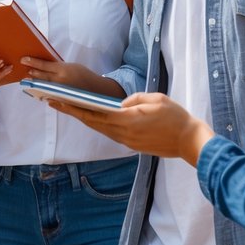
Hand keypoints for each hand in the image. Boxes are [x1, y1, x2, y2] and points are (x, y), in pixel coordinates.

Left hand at [21, 57, 93, 86]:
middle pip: (41, 75)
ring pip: (43, 84)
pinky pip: (48, 92)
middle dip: (32, 71)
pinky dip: (42, 88)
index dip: (33, 62)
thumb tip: (45, 66)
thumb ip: (58, 67)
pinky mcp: (60, 97)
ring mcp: (59, 90)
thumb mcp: (71, 66)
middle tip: (23, 68)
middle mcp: (59, 80)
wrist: (95, 89)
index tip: (24, 59)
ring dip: (35, 80)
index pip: (44, 65)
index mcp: (63, 69)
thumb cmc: (83, 74)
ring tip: (27, 77)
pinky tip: (37, 87)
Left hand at [49, 92, 215, 166]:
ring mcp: (127, 141)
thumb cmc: (175, 117)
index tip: (56, 101)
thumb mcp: (155, 98)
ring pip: (100, 129)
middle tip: (53, 102)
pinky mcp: (132, 145)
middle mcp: (122, 133)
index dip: (72, 107)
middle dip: (71, 112)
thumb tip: (120, 104)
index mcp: (126, 120)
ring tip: (70, 108)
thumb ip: (133, 99)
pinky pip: (110, 133)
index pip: (92, 113)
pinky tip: (93, 118)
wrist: (190, 141)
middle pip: (91, 122)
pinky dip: (98, 125)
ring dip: (84, 119)